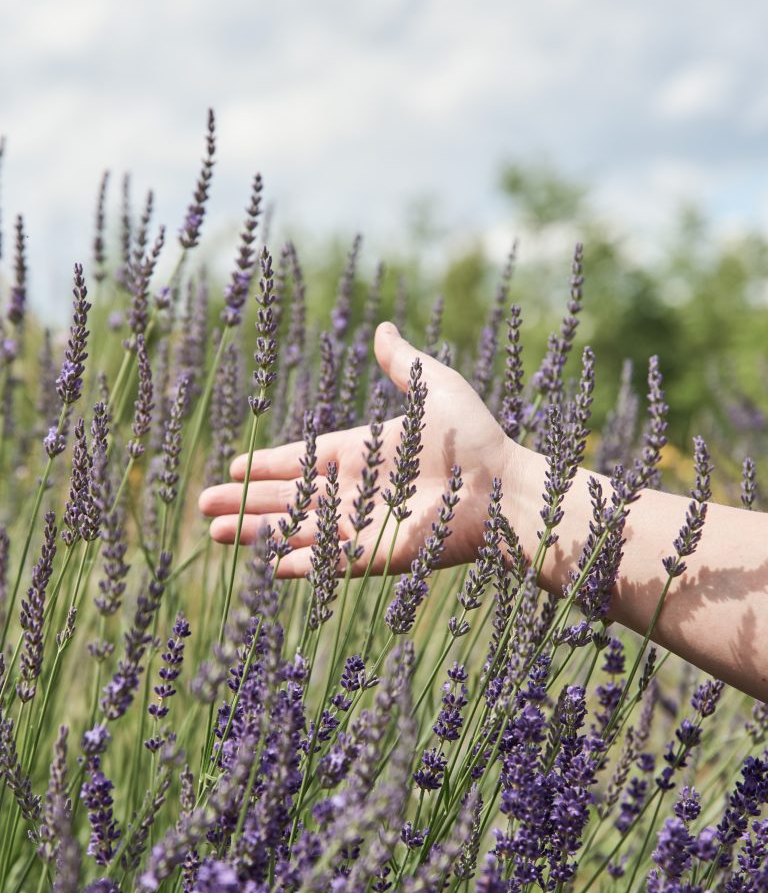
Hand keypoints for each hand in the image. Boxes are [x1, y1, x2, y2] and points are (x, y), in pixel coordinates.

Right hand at [198, 322, 514, 575]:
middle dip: (245, 501)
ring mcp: (364, 525)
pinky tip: (267, 566)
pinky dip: (300, 565)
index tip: (232, 466)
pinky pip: (330, 562)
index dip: (267, 464)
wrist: (507, 488)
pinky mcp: (377, 555)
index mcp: (363, 453)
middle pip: (289, 498)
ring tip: (214, 533)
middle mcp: (356, 491)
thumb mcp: (436, 387)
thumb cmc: (477, 439)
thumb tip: (384, 327)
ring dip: (257, 532)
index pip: (302, 459)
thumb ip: (404, 363)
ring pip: (299, 531)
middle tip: (202, 504)